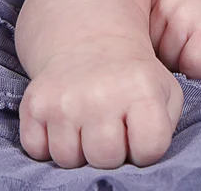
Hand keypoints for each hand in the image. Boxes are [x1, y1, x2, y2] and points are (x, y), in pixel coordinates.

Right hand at [19, 38, 182, 168]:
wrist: (92, 41)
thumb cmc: (134, 75)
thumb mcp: (165, 90)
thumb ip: (166, 123)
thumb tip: (145, 154)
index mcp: (141, 87)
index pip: (149, 149)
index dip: (147, 149)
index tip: (140, 133)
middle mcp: (101, 93)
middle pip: (106, 159)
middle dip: (113, 152)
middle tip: (114, 128)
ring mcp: (64, 100)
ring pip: (69, 160)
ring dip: (80, 149)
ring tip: (90, 122)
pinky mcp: (34, 104)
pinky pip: (39, 151)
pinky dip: (49, 144)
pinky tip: (67, 120)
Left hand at [150, 0, 200, 81]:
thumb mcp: (192, 7)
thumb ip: (166, 23)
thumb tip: (138, 64)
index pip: (147, 38)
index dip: (172, 47)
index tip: (197, 37)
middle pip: (157, 52)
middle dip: (180, 58)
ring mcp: (189, 15)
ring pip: (172, 63)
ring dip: (195, 66)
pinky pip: (193, 70)